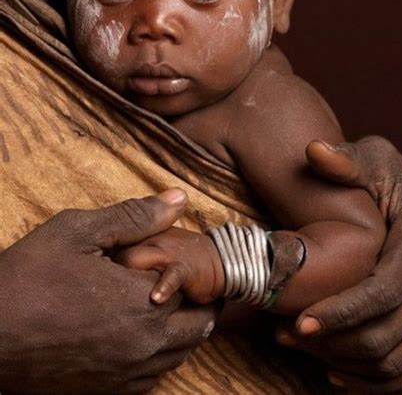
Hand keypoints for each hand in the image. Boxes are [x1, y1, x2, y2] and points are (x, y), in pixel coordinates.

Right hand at [0, 190, 218, 393]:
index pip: (193, 285)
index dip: (186, 265)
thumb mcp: (79, 231)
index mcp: (143, 303)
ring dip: (182, 328)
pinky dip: (160, 355)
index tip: (173, 254)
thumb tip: (180, 199)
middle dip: (196, 298)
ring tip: (164, 301)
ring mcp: (126, 375)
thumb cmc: (29, 277)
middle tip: (176, 277)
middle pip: (199, 324)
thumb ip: (136, 216)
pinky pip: (154, 377)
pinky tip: (140, 332)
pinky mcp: (107, 392)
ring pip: (180, 353)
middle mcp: (144, 346)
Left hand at [276, 137, 401, 392]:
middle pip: (387, 335)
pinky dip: (372, 381)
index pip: (385, 291)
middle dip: (333, 342)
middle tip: (285, 334)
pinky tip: (331, 371)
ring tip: (299, 346)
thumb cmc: (397, 182)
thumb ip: (346, 160)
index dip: (342, 311)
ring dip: (344, 362)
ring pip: (396, 361)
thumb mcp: (375, 161)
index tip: (299, 321)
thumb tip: (314, 150)